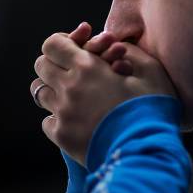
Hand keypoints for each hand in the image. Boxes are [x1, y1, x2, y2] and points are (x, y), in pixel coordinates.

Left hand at [33, 32, 175, 165]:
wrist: (147, 150)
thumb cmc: (152, 107)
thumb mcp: (151, 70)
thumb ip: (130, 51)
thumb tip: (115, 46)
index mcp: (88, 67)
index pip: (52, 45)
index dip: (62, 42)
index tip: (76, 47)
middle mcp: (69, 87)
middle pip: (41, 66)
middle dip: (56, 62)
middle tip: (75, 70)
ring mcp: (63, 113)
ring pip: (40, 92)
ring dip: (54, 89)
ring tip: (74, 94)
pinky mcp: (63, 136)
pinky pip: (47, 121)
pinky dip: (57, 117)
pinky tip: (76, 119)